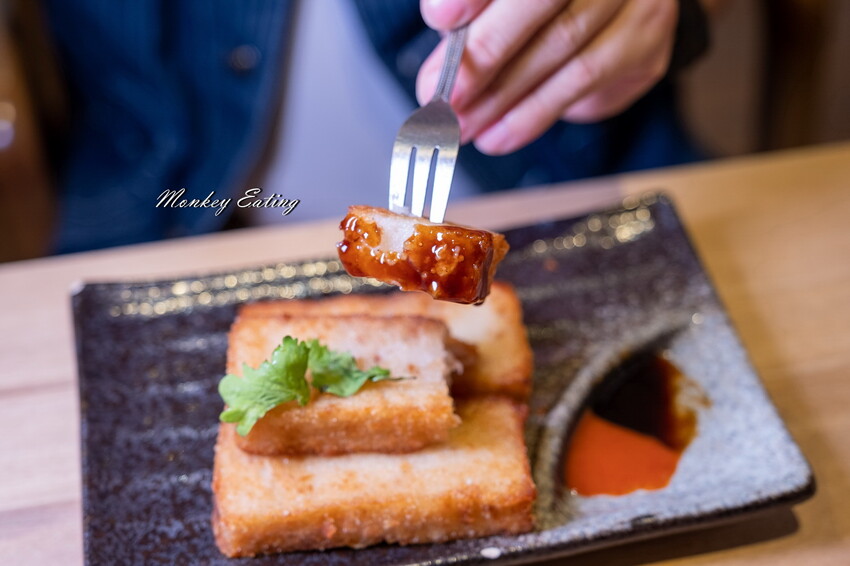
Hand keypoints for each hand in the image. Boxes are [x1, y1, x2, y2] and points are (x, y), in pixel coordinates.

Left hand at [417, 0, 678, 154]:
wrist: (615, 15)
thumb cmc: (536, 6)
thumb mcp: (501, 2)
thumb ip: (474, 13)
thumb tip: (439, 51)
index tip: (439, 17)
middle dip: (485, 51)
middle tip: (444, 94)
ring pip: (562, 46)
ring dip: (502, 96)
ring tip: (463, 126)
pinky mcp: (645, 38)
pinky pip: (583, 80)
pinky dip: (532, 114)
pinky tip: (498, 135)